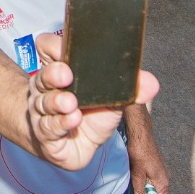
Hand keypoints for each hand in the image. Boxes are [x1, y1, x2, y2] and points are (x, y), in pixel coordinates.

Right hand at [27, 32, 160, 171]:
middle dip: (54, 73)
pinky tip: (73, 120)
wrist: (74, 147)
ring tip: (70, 103)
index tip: (64, 48)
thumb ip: (128, 89)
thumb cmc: (90, 116)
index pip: (47, 48)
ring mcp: (42, 111)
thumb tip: (152, 83)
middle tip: (66, 74)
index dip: (52, 46)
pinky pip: (48, 126)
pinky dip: (61, 123)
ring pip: (44, 102)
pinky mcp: (44, 134)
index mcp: (61, 70)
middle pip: (43, 75)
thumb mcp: (112, 100)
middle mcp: (47, 88)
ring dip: (57, 101)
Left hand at [128, 130, 168, 193]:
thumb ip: (139, 192)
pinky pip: (149, 183)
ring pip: (152, 191)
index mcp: (163, 183)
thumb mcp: (137, 175)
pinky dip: (143, 187)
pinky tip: (133, 186)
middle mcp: (164, 180)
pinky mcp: (153, 169)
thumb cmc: (139, 152)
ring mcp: (159, 174)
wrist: (140, 134)